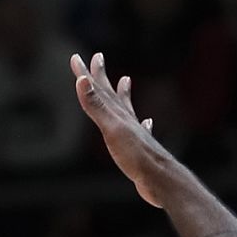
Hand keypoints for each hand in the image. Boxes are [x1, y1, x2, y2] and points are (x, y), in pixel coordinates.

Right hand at [72, 52, 164, 207]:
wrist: (159, 179)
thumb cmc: (136, 155)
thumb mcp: (111, 129)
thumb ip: (96, 106)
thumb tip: (82, 80)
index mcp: (118, 115)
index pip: (98, 89)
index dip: (86, 74)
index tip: (76, 58)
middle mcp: (127, 120)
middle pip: (112, 94)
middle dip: (101, 77)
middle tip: (98, 57)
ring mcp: (136, 134)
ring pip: (127, 109)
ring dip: (123, 94)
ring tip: (126, 80)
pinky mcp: (141, 150)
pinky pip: (140, 130)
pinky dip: (141, 123)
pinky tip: (147, 122)